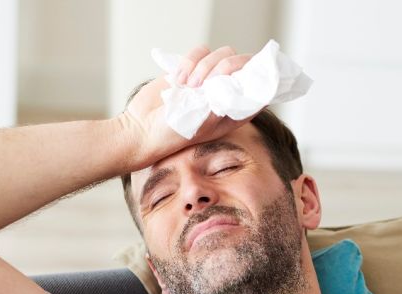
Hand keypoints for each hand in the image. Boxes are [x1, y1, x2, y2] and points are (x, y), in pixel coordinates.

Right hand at [120, 45, 253, 172]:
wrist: (142, 128)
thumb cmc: (173, 134)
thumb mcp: (203, 122)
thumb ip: (222, 101)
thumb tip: (238, 83)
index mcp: (236, 110)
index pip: (259, 87)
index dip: (259, 76)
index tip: (247, 75)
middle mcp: (226, 93)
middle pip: (242, 63)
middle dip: (227, 67)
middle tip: (208, 81)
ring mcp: (209, 79)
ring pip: (221, 54)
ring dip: (204, 66)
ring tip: (189, 86)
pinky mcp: (192, 68)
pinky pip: (199, 52)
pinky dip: (189, 62)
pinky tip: (178, 81)